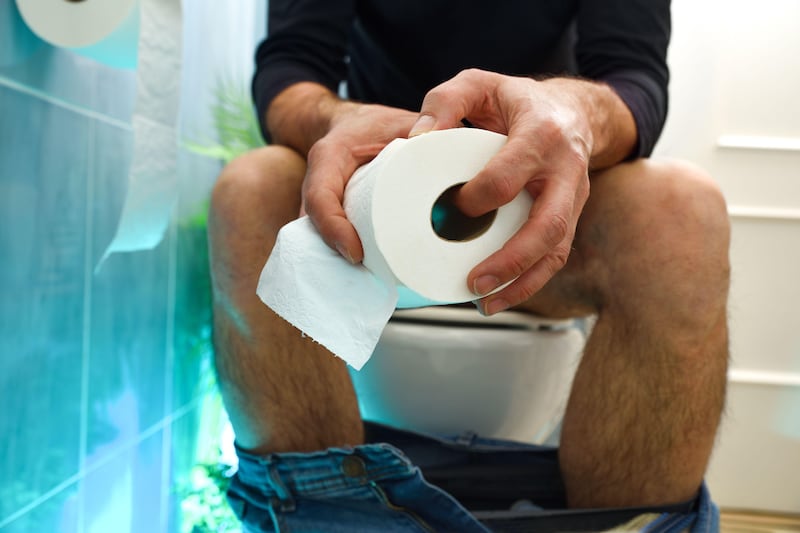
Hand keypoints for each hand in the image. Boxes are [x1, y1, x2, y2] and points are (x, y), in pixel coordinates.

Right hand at [303, 102, 417, 262]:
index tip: (356, 254)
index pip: (320, 197)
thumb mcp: (402, 120)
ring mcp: (322, 201)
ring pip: (319, 236)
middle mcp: (320, 181)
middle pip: (315, 225)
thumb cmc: (380, 124)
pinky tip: (370, 273)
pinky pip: (331, 237)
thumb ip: (424, 131)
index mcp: (330, 156)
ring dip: (338, 260)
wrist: (356, 126)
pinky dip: (346, 255)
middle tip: (370, 274)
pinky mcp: (332, 215)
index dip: (334, 229)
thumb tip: (445, 146)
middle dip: (337, 253)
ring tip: (370, 278)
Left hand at [409, 69, 594, 314]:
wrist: (572, 111)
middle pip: (548, 225)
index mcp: (541, 133)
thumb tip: (415, 140)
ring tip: (485, 304)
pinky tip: (499, 297)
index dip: (477, 199)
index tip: (451, 209)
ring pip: (557, 250)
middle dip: (511, 260)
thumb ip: (444, 102)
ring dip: (522, 283)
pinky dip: (529, 282)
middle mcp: (566, 169)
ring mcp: (575, 197)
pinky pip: (556, 256)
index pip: (509, 175)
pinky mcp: (571, 217)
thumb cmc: (516, 100)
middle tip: (474, 282)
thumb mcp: (479, 83)